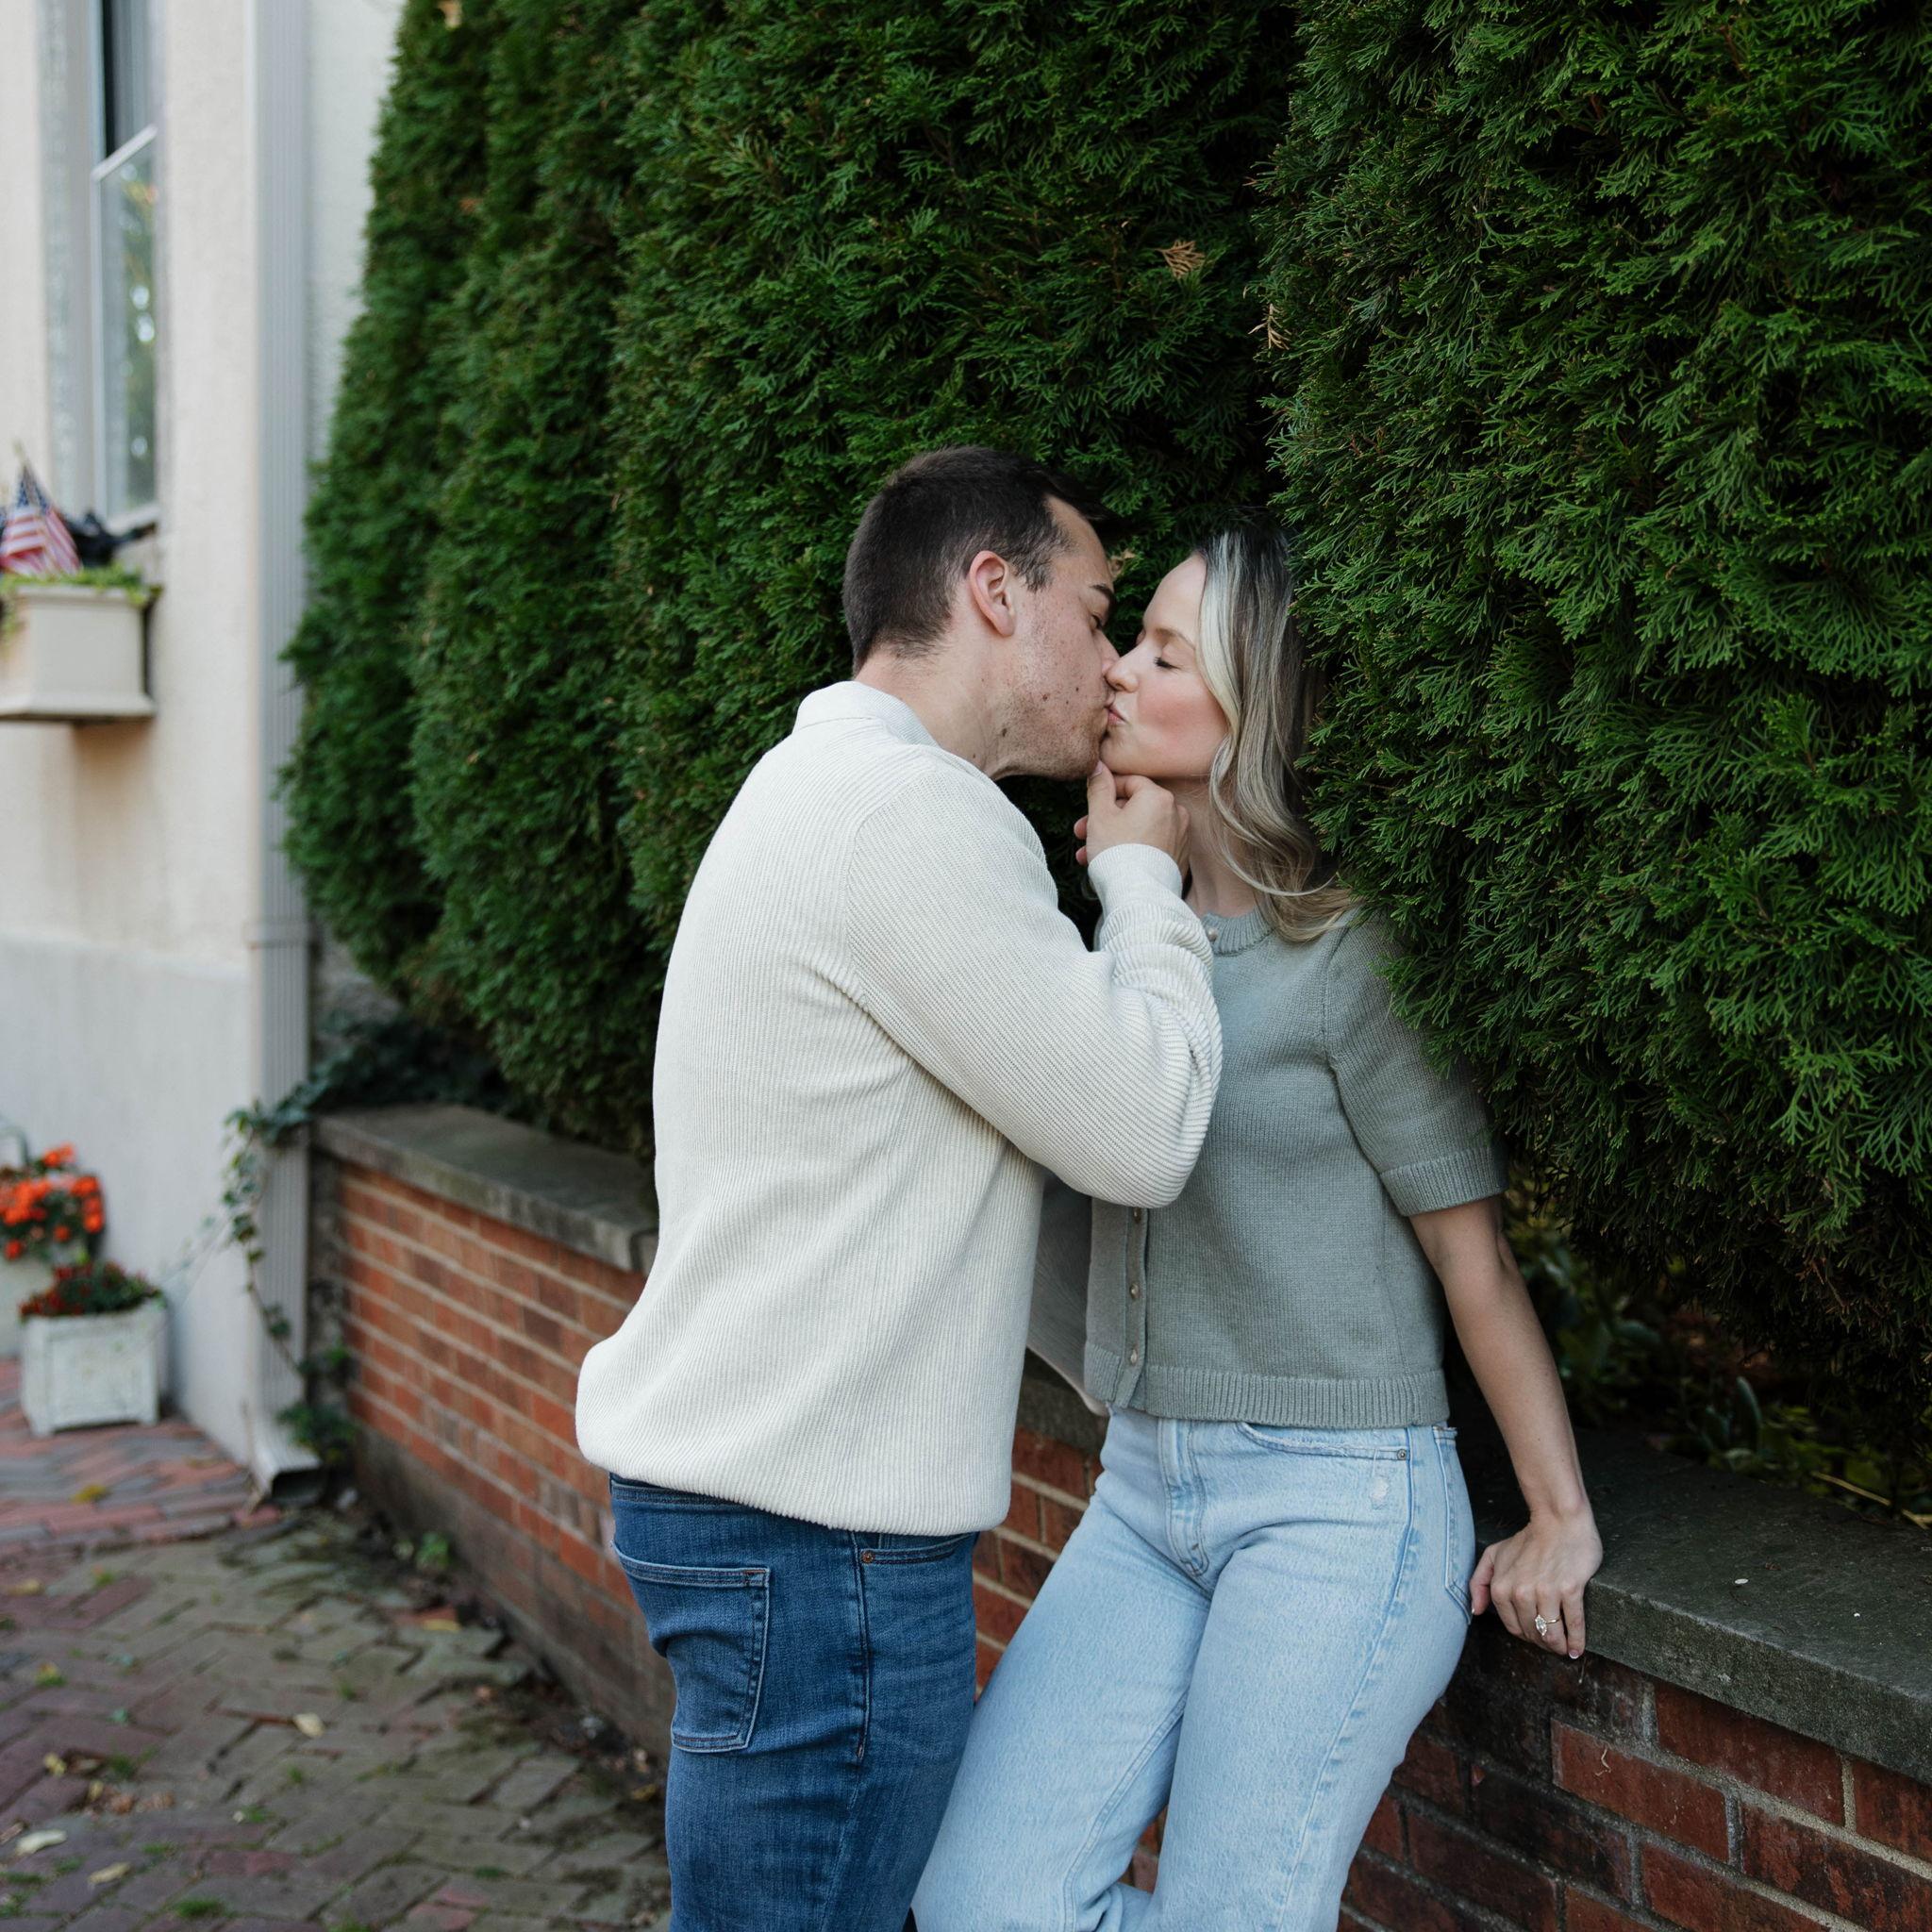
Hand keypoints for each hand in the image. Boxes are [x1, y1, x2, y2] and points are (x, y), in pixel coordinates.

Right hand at [1075, 764, 1189, 871]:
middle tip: (1081, 832)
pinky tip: (1110, 862)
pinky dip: (1131, 849)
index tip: (1089, 803)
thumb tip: (1098, 766)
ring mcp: (1180, 837)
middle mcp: (1176, 813)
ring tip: (1088, 854)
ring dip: (1113, 837)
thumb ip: (1099, 787)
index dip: (1105, 791)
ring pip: (1139, 829)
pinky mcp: (1179, 858)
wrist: (1139, 897)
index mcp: (1158, 797)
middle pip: (1134, 807)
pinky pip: (1150, 846)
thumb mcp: (1100, 816)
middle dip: (1104, 819)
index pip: (1129, 782)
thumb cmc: (1117, 854)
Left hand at [1470, 1509, 1602, 1657]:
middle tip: (1553, 1645)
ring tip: (1565, 1649)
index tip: (1536, 1637)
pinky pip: (1574, 1624)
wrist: (1558, 1520)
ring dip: (1559, 1647)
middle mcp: (1521, 1592)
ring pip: (1552, 1633)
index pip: (1514, 1627)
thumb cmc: (1528, 1539)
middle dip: (1543, 1644)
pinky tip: (1577, 1649)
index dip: (1526, 1636)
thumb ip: (1480, 1581)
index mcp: (1501, 1587)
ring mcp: (1546, 1592)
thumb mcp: (1494, 1554)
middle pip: (1533, 1633)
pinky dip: (1576, 1640)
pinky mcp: (1569, 1589)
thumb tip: (1476, 1611)